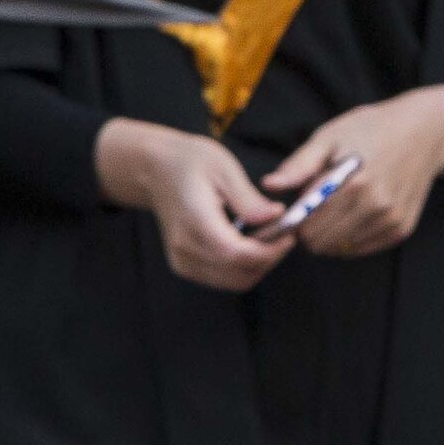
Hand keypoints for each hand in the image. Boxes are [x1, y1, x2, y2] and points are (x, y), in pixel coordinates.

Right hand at [94, 115, 290, 292]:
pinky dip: (243, 268)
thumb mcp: (224, 167)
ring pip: (233, 281)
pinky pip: (222, 279)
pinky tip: (251, 244)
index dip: (267, 252)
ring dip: (258, 266)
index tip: (289, 236)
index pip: (235, 253)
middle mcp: (184, 247)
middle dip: (268, 259)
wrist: (155, 170)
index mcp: (194, 220)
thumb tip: (277, 216)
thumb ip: (249, 199)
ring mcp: (182, 260)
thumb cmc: (190, 162)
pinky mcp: (184, 265)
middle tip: (285, 235)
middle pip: (237, 273)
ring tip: (270, 238)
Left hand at [262, 85, 443, 256]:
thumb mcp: (331, 135)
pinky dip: (351, 236)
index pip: (307, 226)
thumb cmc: (373, 128)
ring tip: (336, 206)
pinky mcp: (401, 229)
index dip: (292, 223)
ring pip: (340, 248)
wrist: (425, 132)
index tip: (291, 212)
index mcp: (352, 182)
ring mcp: (390, 220)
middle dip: (309, 230)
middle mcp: (374, 206)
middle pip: (321, 242)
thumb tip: (270, 185)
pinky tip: (354, 212)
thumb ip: (300, 164)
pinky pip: (362, 248)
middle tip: (313, 208)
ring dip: (331, 234)